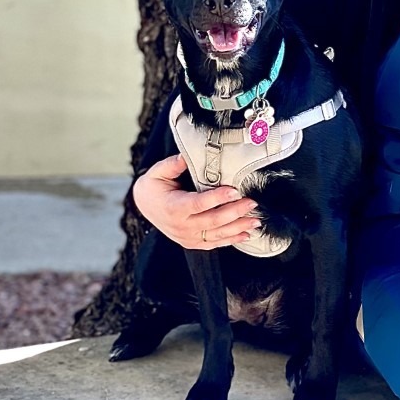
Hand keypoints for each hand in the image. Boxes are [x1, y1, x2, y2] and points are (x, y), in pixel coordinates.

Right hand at [132, 154, 257, 249]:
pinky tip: (246, 234)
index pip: (198, 204)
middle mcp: (181, 226)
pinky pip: (214, 243)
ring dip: (238, 228)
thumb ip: (172, 164)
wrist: (144, 206)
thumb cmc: (153, 187)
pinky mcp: (192, 242)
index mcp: (172, 207)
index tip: (234, 190)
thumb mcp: (157, 172)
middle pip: (212, 221)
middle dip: (235, 212)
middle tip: (251, 203)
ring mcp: (187, 237)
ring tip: (255, 220)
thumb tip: (187, 156)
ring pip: (216, 234)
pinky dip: (231, 240)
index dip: (217, 198)